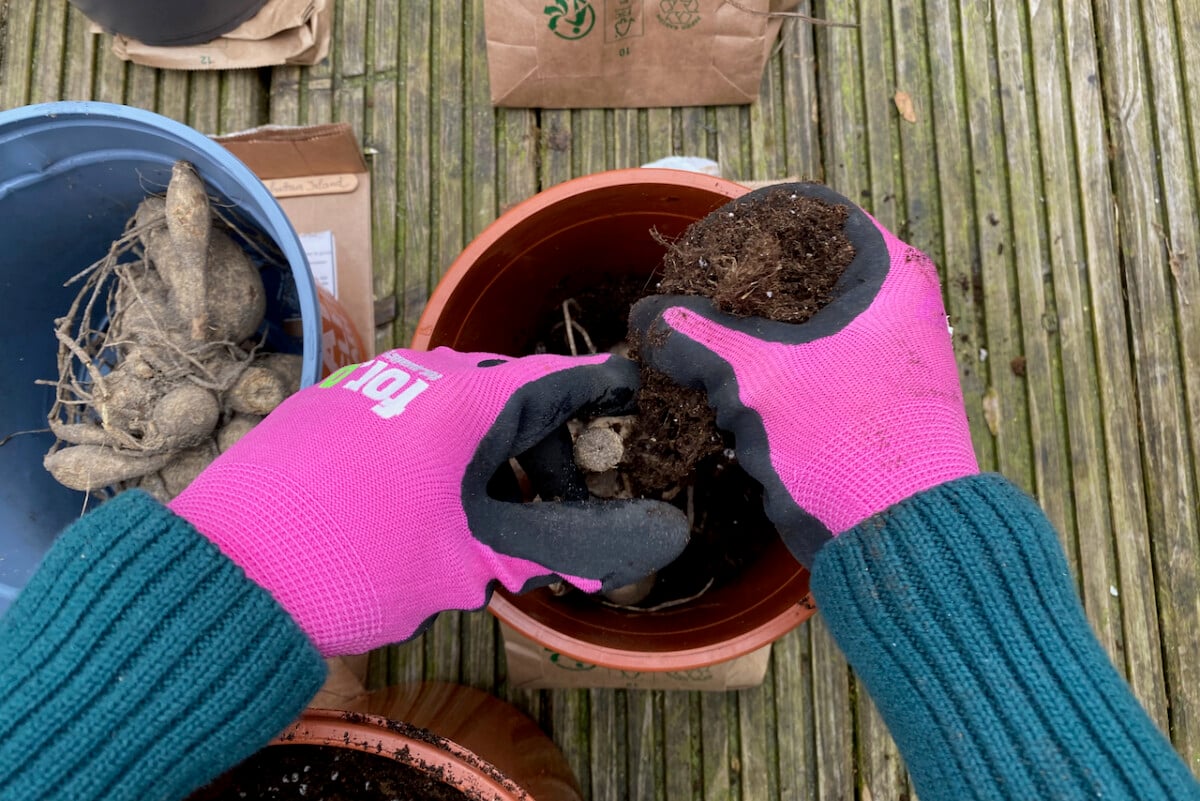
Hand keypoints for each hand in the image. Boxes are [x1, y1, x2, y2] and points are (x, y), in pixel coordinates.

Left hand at [170, 348, 688, 655]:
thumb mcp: (476, 560)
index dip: (605, 390)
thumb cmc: (363, 557)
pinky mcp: (329, 408)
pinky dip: (438, 451)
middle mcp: (422, 374)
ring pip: (457, 406)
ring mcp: (370, 386)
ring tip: (485, 518)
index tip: (635, 398)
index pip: (563, 379)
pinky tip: (421, 504)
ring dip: (488, 454)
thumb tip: (660, 541)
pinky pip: (408, 415)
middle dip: (543, 450)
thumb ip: (568, 546)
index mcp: (469, 397)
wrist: (228, 571)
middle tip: (554, 509)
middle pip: (512, 394)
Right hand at [629, 183, 977, 566]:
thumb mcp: (760, 380)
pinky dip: (758, 365)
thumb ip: (696, 337)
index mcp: (887, 275)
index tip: (702, 242)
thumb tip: (645, 317)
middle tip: (686, 293)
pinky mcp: (860, 396)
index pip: (811, 209)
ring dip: (742, 328)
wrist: (901, 539)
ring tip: (693, 337)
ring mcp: (878, 353)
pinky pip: (798, 361)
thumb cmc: (847, 443)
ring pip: (795, 318)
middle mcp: (890, 304)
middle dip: (735, 283)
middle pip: (798, 264)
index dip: (750, 217)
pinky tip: (716, 380)